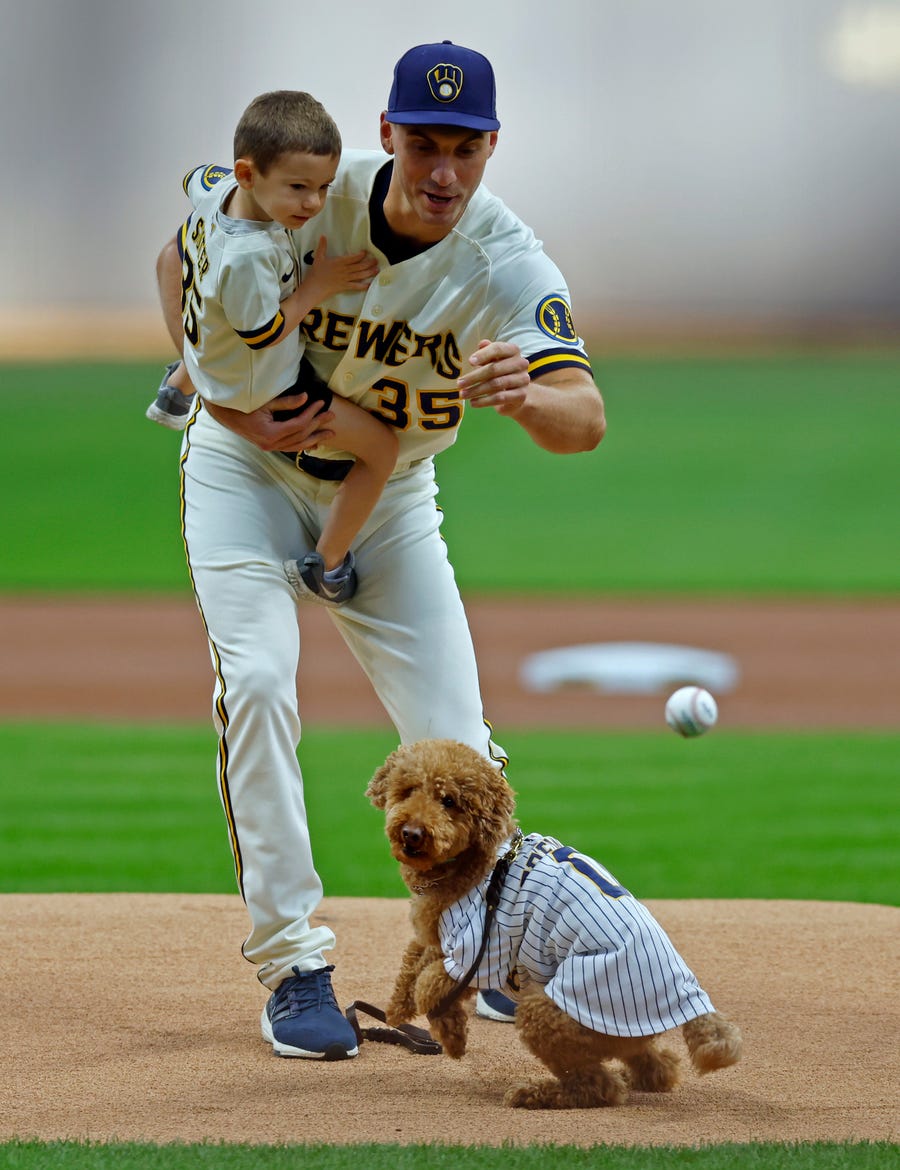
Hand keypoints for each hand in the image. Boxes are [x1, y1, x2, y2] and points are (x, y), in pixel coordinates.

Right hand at [204, 394, 334, 451]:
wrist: (227, 416)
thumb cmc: (245, 406)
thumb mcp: (265, 402)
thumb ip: (286, 402)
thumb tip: (306, 397)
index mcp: (270, 433)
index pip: (298, 424)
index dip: (312, 414)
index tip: (321, 403)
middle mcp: (271, 444)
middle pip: (301, 436)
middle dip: (318, 425)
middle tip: (332, 416)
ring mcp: (270, 448)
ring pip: (298, 445)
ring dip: (315, 439)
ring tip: (330, 434)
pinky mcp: (270, 447)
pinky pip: (290, 448)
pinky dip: (303, 446)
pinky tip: (315, 444)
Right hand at [304, 236, 378, 299]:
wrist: (314, 287)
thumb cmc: (315, 273)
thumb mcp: (318, 257)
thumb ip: (322, 246)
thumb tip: (323, 236)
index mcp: (339, 262)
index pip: (353, 257)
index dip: (361, 255)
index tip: (366, 252)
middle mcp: (344, 270)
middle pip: (359, 266)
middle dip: (369, 263)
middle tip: (376, 260)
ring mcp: (345, 279)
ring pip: (360, 275)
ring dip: (369, 272)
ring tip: (377, 270)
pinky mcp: (344, 287)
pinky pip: (356, 286)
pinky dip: (363, 286)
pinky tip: (370, 284)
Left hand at [457, 340, 529, 414]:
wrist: (514, 395)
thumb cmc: (500, 373)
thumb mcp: (492, 361)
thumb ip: (486, 352)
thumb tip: (481, 343)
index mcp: (513, 350)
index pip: (498, 348)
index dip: (483, 354)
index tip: (470, 362)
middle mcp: (520, 363)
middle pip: (494, 368)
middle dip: (474, 377)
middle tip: (459, 384)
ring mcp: (523, 379)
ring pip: (496, 384)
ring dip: (476, 390)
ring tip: (463, 394)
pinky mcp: (521, 395)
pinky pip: (500, 398)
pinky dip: (484, 401)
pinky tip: (473, 403)